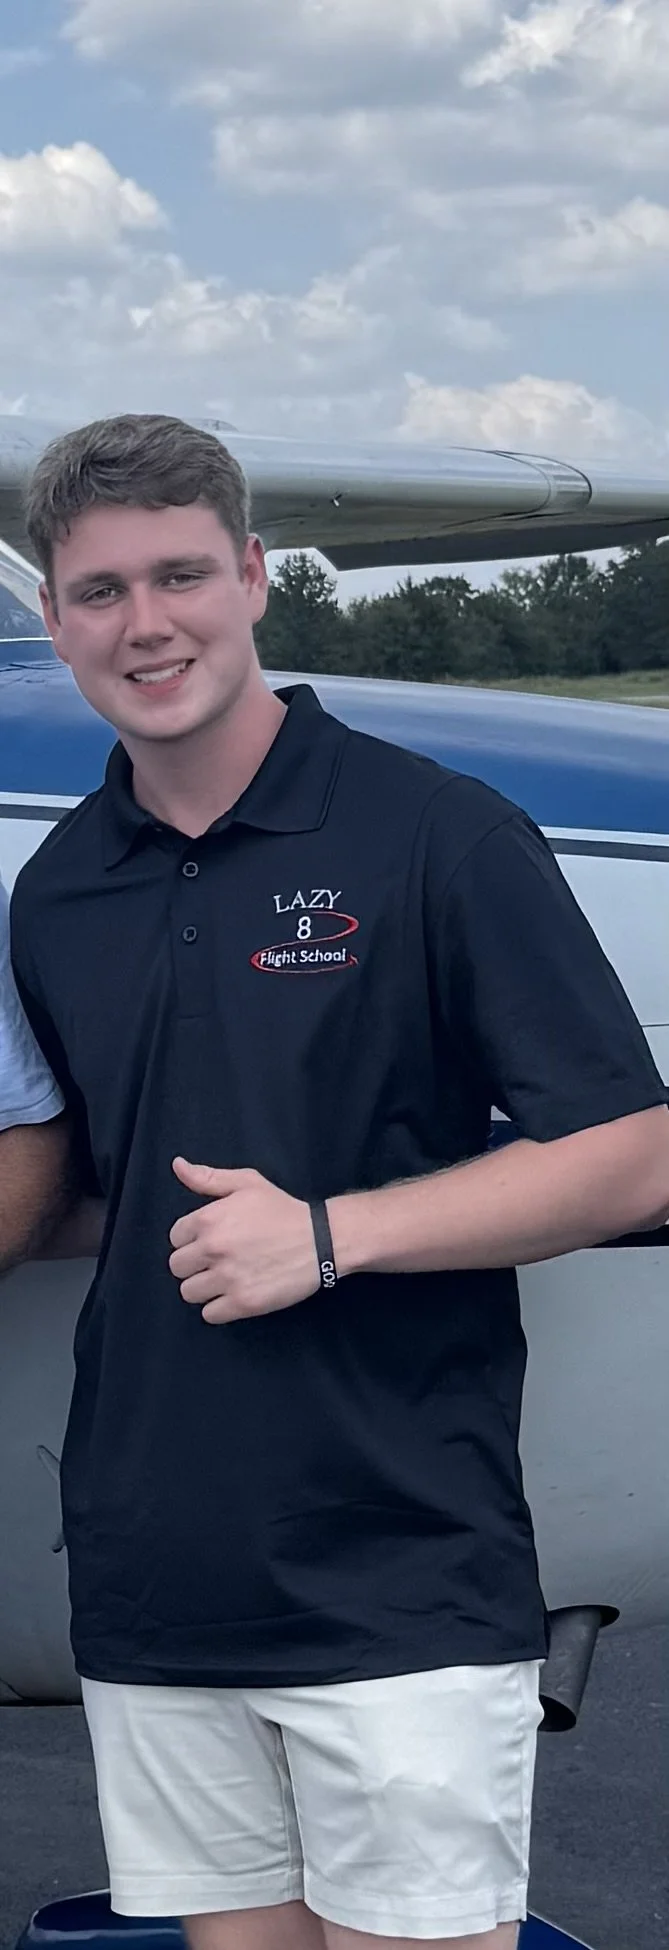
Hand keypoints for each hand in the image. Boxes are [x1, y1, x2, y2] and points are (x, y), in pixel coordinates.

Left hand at [168, 1159, 320, 1323]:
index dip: (191, 1239)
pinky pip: (210, 1314)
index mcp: (208, 1219)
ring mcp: (228, 1278)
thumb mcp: (247, 1183)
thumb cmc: (282, 1210)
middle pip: (177, 1267)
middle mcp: (213, 1249)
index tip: (210, 1240)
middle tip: (217, 1261)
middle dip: (193, 1264)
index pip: (175, 1238)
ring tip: (225, 1279)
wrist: (321, 1240)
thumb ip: (208, 1177)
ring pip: (189, 1293)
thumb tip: (177, 1165)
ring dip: (204, 1288)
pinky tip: (234, 1294)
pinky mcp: (243, 1303)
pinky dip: (219, 1308)